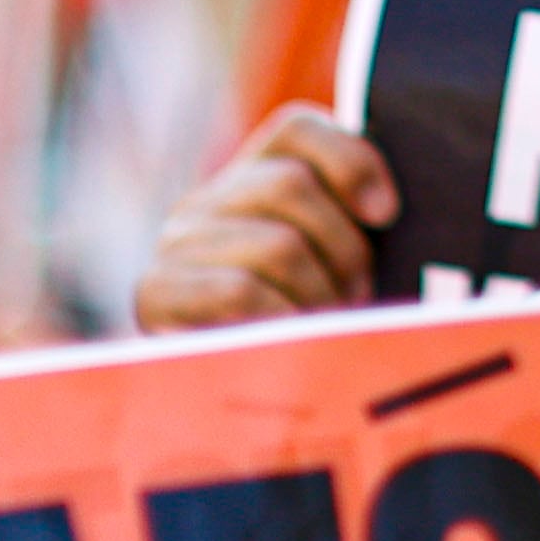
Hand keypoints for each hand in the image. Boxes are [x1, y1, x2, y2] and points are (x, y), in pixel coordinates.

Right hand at [135, 107, 398, 334]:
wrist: (225, 411)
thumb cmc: (301, 338)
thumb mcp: (335, 270)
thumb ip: (349, 222)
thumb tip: (381, 205)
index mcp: (247, 182)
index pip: (295, 129)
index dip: (350, 160)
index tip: (386, 215)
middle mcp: (202, 202)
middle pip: (291, 186)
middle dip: (343, 249)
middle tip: (356, 298)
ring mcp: (174, 244)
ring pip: (275, 243)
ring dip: (318, 294)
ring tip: (324, 328)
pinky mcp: (154, 292)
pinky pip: (240, 289)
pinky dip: (281, 318)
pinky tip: (288, 343)